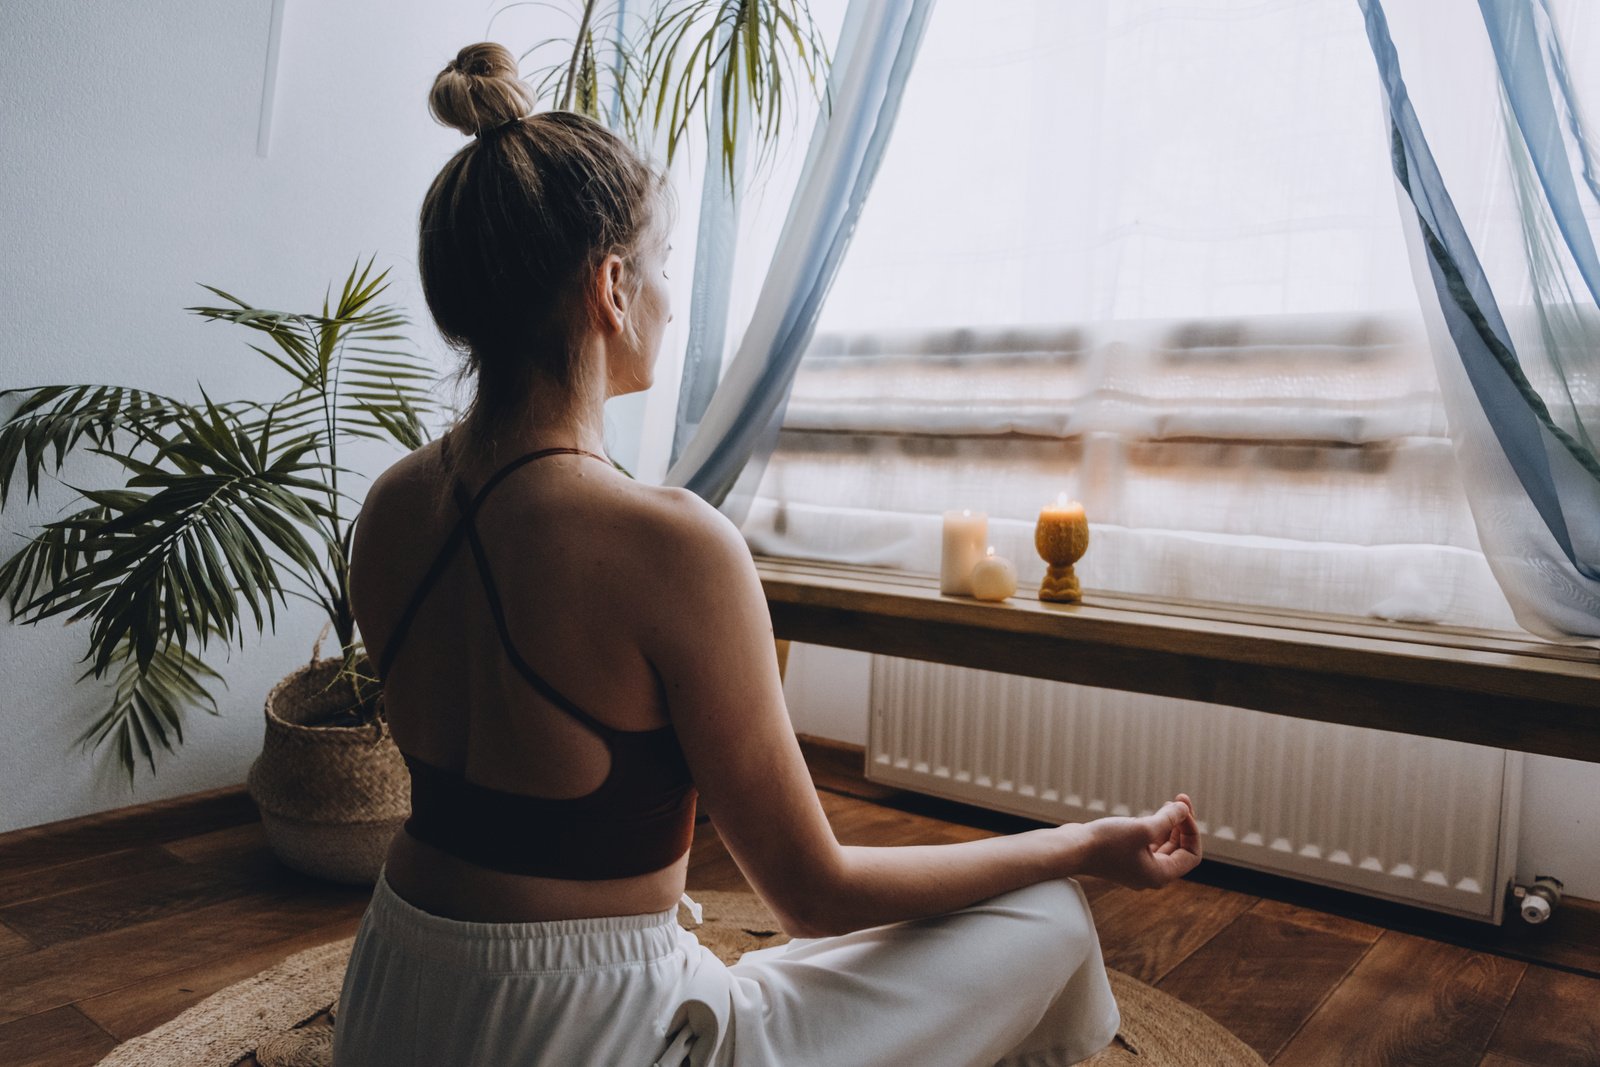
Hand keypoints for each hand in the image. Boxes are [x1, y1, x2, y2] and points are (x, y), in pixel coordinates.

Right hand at [1080, 793, 1201, 889]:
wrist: (1071, 849)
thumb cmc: (1105, 843)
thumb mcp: (1142, 828)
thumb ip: (1168, 819)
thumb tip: (1184, 809)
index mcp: (1160, 874)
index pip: (1191, 855)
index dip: (1192, 830)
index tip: (1183, 810)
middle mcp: (1150, 874)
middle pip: (1179, 849)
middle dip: (1182, 824)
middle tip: (1179, 800)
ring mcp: (1136, 867)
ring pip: (1164, 845)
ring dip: (1169, 824)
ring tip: (1168, 804)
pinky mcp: (1124, 857)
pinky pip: (1148, 843)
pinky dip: (1154, 828)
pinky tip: (1150, 814)